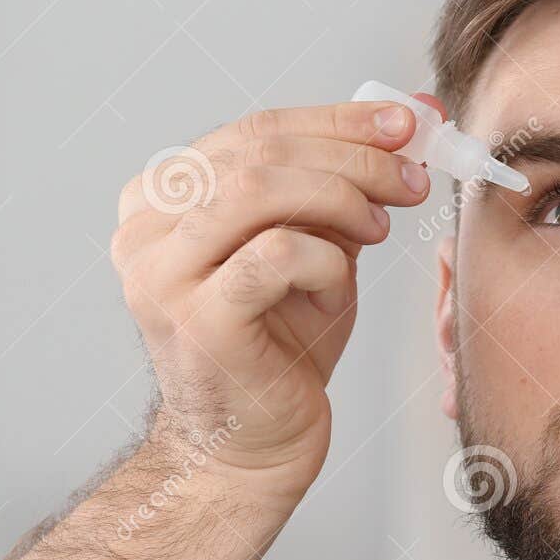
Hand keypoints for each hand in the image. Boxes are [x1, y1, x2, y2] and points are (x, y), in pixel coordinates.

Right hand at [111, 98, 434, 501]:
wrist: (255, 444)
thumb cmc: (284, 344)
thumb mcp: (319, 245)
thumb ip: (347, 183)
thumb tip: (413, 114)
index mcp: (163, 198)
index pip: (255, 129)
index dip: (338, 119)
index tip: (408, 123)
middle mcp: (146, 228)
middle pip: (259, 150)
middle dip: (354, 154)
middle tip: (413, 177)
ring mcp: (161, 273)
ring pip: (258, 188)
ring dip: (342, 196)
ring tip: (382, 227)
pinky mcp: (195, 319)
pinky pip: (274, 254)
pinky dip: (325, 259)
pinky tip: (339, 282)